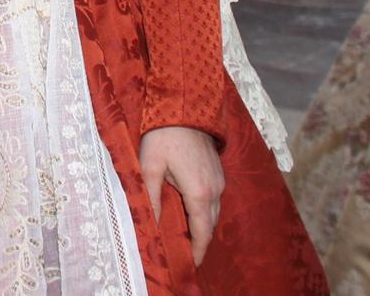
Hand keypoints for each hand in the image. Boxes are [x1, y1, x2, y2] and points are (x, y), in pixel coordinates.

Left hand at [139, 125, 223, 265]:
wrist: (184, 106)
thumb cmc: (163, 136)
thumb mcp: (150, 166)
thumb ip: (151, 196)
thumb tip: (153, 223)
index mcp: (199, 193)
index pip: (202, 232)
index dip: (198, 251)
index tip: (191, 264)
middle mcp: (215, 190)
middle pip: (209, 224)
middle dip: (199, 240)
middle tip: (183, 251)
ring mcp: (220, 180)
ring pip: (213, 212)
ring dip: (202, 224)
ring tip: (185, 234)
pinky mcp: (218, 171)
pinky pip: (214, 198)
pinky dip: (205, 210)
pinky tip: (190, 209)